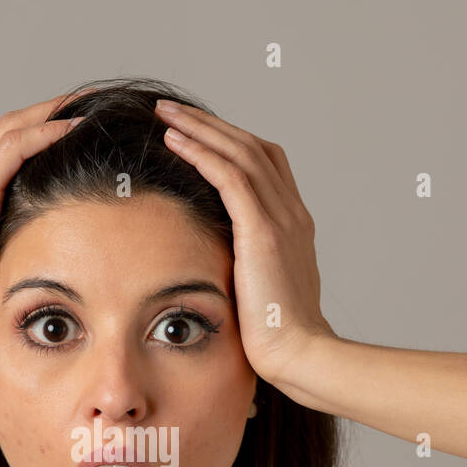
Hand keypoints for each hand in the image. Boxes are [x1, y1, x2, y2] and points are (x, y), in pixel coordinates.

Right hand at [0, 90, 85, 359]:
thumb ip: (5, 248)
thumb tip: (38, 254)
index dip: (34, 131)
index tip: (68, 126)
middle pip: (5, 127)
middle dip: (45, 111)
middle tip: (84, 101)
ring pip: (11, 127)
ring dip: (51, 112)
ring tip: (86, 104)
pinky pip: (14, 147)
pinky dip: (45, 132)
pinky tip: (73, 128)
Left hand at [151, 99, 334, 388]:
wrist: (299, 354)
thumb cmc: (277, 337)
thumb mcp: (261, 292)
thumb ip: (246, 268)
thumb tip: (219, 268)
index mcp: (294, 225)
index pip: (266, 165)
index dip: (231, 143)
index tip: (197, 134)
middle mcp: (292, 213)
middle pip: (252, 147)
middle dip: (211, 125)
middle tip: (173, 111)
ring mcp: (281, 219)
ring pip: (240, 152)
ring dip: (200, 128)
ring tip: (166, 115)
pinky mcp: (263, 231)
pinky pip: (229, 176)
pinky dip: (201, 152)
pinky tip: (174, 141)